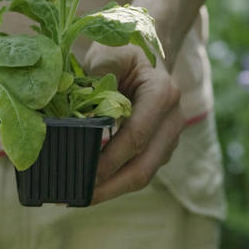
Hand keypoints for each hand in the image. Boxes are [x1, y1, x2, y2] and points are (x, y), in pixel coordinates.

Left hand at [84, 43, 184, 204]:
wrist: (145, 49)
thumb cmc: (121, 51)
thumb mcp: (106, 56)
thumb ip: (94, 84)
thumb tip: (79, 121)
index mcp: (162, 94)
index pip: (135, 137)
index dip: (109, 161)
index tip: (82, 174)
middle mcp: (173, 119)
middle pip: (143, 167)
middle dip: (109, 187)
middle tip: (75, 198)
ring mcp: (170, 136)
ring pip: (143, 173)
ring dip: (111, 189)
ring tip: (77, 197)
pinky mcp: (161, 146)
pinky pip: (140, 168)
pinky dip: (117, 180)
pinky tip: (91, 186)